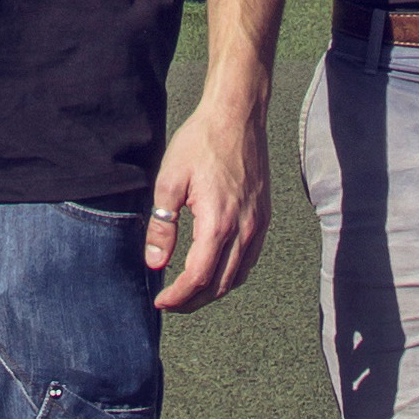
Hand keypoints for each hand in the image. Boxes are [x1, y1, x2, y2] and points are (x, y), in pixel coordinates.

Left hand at [146, 87, 269, 312]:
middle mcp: (244, 229)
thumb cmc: (201, 143)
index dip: (178, 296)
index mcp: (218, 223)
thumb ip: (162, 226)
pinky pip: (249, 259)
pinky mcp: (263, 217)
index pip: (198, 278)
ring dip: (213, 291)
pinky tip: (215, 270)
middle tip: (171, 302)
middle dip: (193, 301)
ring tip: (189, 292)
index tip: (160, 301)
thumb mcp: (170, 180)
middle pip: (220, 285)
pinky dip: (232, 275)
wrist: (236, 116)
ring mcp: (258, 225)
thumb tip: (154, 264)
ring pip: (238, 277)